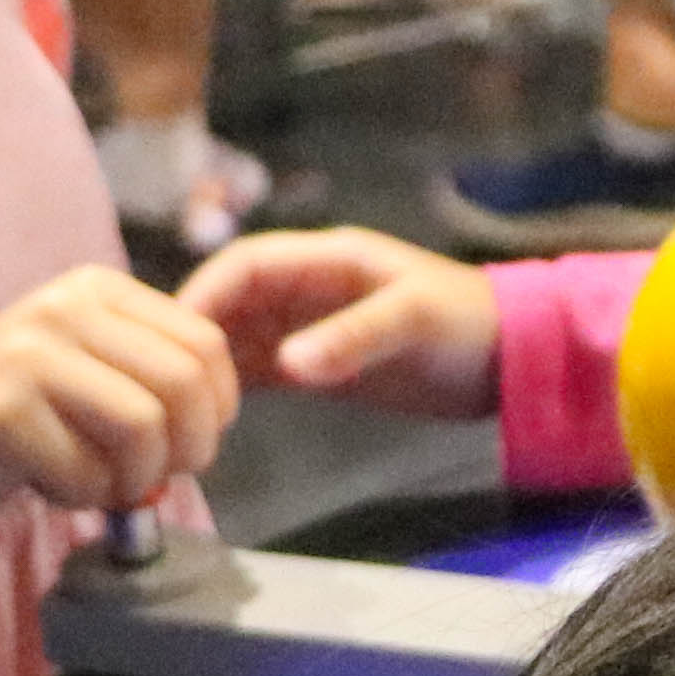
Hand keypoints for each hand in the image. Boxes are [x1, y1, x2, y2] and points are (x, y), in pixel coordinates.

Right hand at [0, 266, 236, 516]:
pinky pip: (86, 472)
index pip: (206, 344)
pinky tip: (43, 485)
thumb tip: (221, 414)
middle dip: (185, 451)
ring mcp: (30, 354)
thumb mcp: (88, 368)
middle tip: (149, 479)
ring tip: (93, 483)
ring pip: (144, 430)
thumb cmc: (11, 418)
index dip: (216, 410)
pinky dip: (79, 497)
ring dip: (131, 480)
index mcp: (97, 289)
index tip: (186, 444)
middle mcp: (65, 307)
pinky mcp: (2, 410)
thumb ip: (151, 374)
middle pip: (184, 386)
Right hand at [179, 225, 501, 416]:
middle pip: (232, 301)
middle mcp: (309, 289)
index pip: (246, 264)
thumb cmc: (469, 323)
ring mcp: (312, 328)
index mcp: (327, 260)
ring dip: (211, 365)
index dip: (206, 291)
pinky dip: (236, 388)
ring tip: (178, 402)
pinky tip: (213, 415)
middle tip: (163, 378)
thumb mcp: (414, 323)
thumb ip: (352, 338)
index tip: (176, 334)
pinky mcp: (321, 366)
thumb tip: (287, 364)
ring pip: (241, 338)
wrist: (512, 359)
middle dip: (196, 333)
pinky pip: (263, 371)